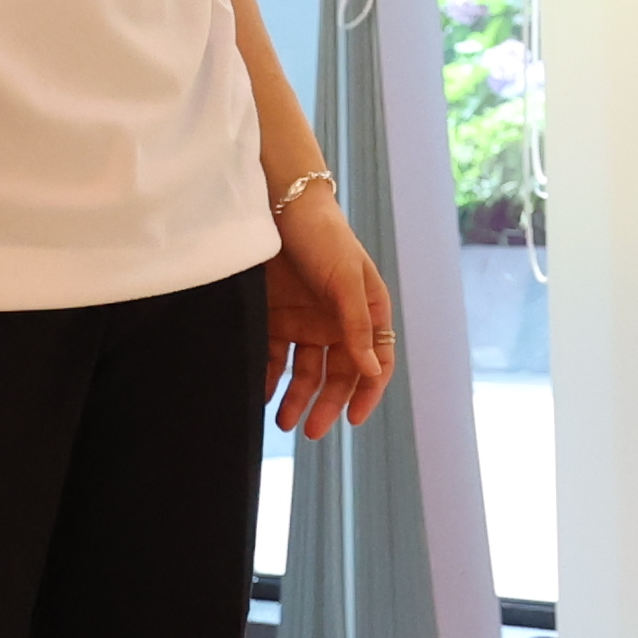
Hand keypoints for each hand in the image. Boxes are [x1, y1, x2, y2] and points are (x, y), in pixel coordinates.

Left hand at [267, 191, 393, 438]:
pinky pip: (274, 358)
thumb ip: (356, 324)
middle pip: (338, 374)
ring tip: (283, 421)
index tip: (351, 418)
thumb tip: (372, 369)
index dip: (367, 392)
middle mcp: (338, 322)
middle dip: (327, 404)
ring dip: (297, 399)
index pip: (375, 362)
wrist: (278, 205)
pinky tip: (261, 394)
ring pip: (306, 373)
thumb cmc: (323, 236)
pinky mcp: (276, 318)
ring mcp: (306, 322)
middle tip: (311, 431)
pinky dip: (269, 378)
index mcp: (367, 311)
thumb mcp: (345, 278)